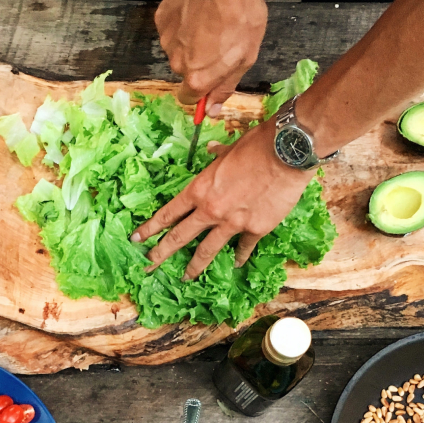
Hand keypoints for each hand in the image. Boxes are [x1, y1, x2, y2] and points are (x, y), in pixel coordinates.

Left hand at [131, 120, 312, 280]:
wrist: (286, 153)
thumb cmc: (256, 145)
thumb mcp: (229, 149)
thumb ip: (217, 156)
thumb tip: (211, 151)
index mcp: (199, 189)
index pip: (168, 214)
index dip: (150, 228)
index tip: (137, 239)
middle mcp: (211, 210)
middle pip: (180, 236)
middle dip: (162, 252)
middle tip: (149, 265)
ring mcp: (233, 223)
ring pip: (207, 250)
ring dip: (194, 266)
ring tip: (186, 277)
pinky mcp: (256, 229)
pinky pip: (243, 247)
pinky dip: (240, 256)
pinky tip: (235, 263)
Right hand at [155, 0, 266, 116]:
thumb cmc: (239, 15)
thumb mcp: (245, 57)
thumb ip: (226, 86)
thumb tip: (212, 109)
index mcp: (197, 77)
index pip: (189, 99)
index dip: (201, 92)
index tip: (211, 82)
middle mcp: (176, 63)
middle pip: (185, 72)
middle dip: (200, 63)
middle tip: (219, 44)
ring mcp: (166, 40)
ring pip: (178, 49)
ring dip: (192, 42)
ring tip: (210, 24)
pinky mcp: (161, 20)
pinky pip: (172, 30)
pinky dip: (183, 25)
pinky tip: (198, 12)